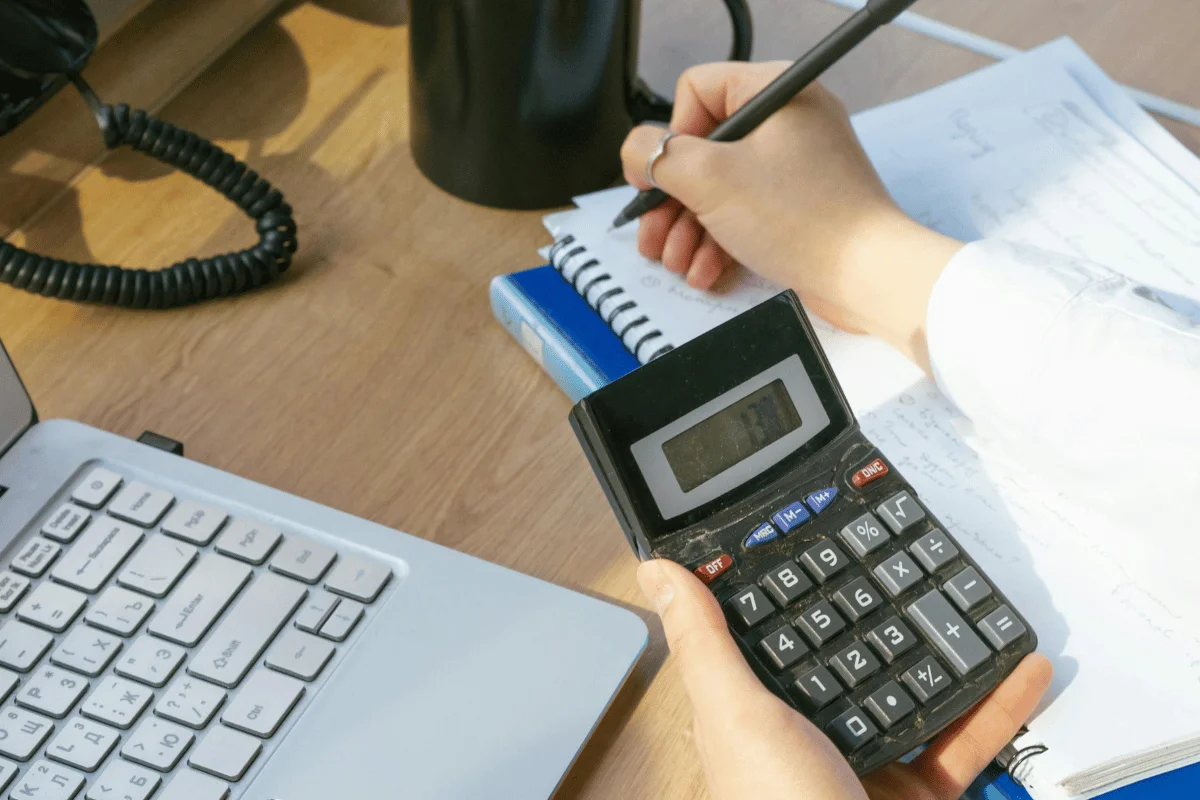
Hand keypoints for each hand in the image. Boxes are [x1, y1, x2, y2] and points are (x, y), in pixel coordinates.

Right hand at [619, 62, 963, 369]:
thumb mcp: (711, 179)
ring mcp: (795, 165)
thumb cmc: (807, 219)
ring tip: (678, 261)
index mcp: (775, 93)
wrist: (865, 275)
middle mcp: (787, 121)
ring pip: (718, 188)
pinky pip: (743, 214)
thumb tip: (637, 152)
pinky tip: (705, 269)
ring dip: (689, 228)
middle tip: (654, 230)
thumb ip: (659, 156)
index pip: (696, 91)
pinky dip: (719, 241)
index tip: (659, 176)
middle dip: (672, 199)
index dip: (670, 136)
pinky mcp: (798, 205)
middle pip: (702, 149)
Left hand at [636, 559, 1052, 799]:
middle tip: (909, 562)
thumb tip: (659, 571)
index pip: (767, 632)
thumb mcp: (738, 717)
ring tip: (972, 603)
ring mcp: (864, 764)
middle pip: (847, 654)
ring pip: (913, 690)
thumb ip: (707, 646)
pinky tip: (1023, 669)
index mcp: (752, 712)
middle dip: (879, 612)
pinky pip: (963, 741)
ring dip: (949, 650)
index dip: (786, 584)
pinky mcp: (917, 793)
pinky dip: (996, 708)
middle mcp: (805, 733)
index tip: (812, 535)